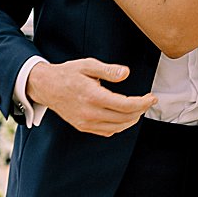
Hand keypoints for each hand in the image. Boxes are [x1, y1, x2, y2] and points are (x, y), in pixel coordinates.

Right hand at [26, 58, 155, 136]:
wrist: (46, 87)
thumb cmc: (67, 74)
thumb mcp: (88, 65)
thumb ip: (109, 70)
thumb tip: (126, 73)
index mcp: (92, 96)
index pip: (125, 105)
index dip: (142, 103)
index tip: (152, 98)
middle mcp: (90, 113)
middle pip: (125, 118)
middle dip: (140, 110)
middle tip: (148, 102)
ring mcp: (86, 122)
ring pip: (118, 127)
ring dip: (132, 119)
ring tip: (138, 109)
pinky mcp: (83, 127)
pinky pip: (107, 131)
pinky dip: (119, 126)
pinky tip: (123, 116)